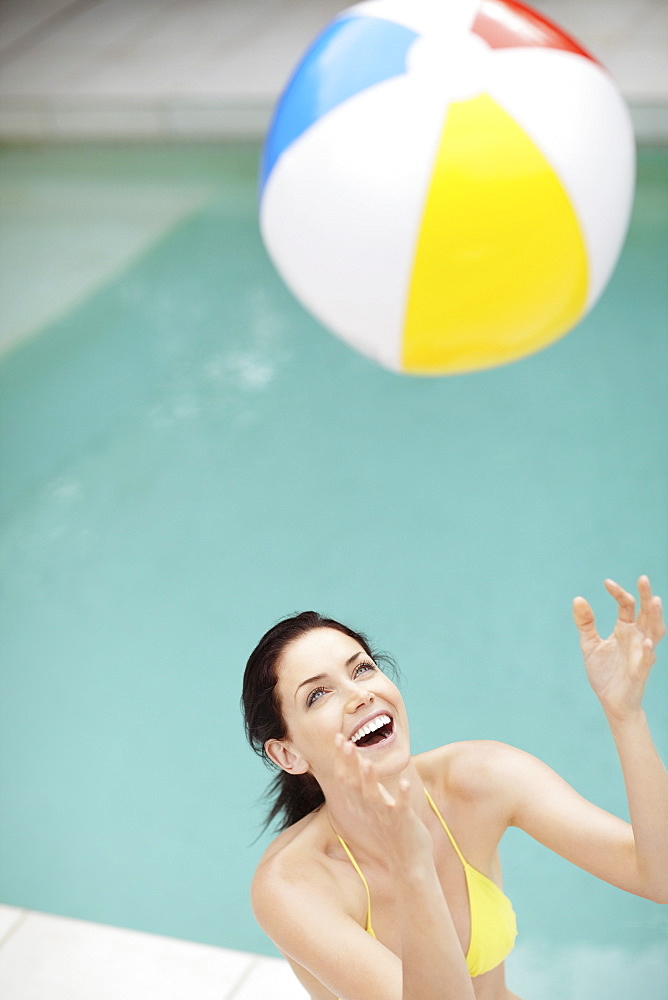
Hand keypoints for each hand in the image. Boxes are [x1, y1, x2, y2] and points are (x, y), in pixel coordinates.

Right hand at [333, 734, 432, 867]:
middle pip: (355, 784)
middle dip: (350, 763)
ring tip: (368, 763)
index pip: (345, 779)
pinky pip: (401, 807)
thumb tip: (357, 764)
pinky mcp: (402, 822)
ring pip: (374, 796)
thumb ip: (363, 787)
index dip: (341, 759)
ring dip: (370, 780)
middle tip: (345, 742)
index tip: (338, 737)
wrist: (407, 861)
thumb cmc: (389, 830)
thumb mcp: (371, 807)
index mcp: (360, 805)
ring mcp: (384, 816)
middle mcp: (368, 809)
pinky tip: (405, 782)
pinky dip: (402, 795)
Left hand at [573, 576, 665, 720]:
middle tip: (643, 579)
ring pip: (654, 632)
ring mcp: (640, 653)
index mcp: (625, 629)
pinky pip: (647, 660)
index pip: (627, 605)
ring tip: (655, 601)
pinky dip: (647, 651)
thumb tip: (578, 598)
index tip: (607, 582)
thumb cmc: (604, 672)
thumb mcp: (589, 644)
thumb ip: (585, 623)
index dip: (618, 593)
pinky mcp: (640, 671)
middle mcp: (636, 638)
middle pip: (646, 613)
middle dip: (646, 596)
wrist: (610, 701)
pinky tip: (646, 642)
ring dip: (655, 617)